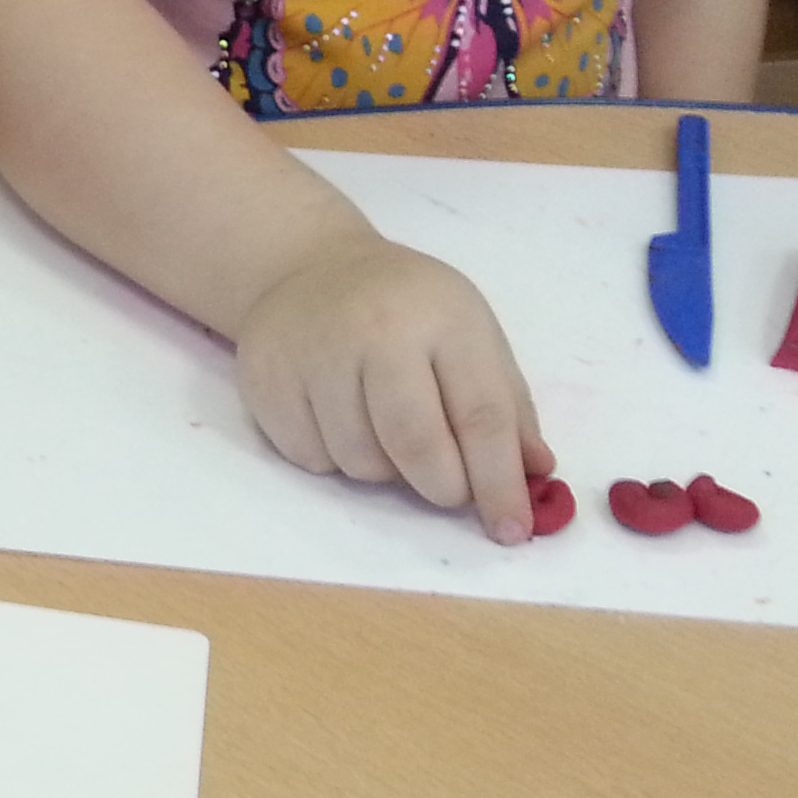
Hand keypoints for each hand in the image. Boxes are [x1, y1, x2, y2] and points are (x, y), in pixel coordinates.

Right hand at [235, 236, 554, 542]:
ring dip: (384, 471)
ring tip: (384, 433)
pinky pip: (309, 459)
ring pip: (359, 461)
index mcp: (442, 319)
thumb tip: (533, 475)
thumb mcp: (471, 334)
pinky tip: (337, 420)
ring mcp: (312, 354)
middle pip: (415, 445)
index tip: (510, 530)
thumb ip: (506, 406)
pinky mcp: (265, 379)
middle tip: (447, 489)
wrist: (307, 268)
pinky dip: (333, 459)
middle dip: (441, 487)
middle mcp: (375, 331)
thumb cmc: (407, 307)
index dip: (499, 482)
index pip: (480, 416)